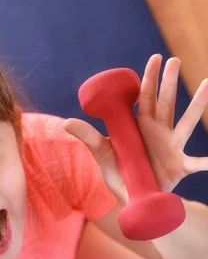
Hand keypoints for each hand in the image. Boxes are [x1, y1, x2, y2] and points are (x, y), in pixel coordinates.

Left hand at [64, 54, 207, 201]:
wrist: (134, 199)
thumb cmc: (120, 174)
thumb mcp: (102, 154)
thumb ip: (88, 137)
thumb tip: (65, 122)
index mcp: (141, 126)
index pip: (144, 97)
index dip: (149, 78)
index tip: (155, 59)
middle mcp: (159, 131)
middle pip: (165, 103)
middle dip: (169, 82)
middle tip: (174, 60)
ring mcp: (171, 147)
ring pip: (186, 123)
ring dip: (196, 105)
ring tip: (206, 84)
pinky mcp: (179, 166)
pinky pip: (197, 163)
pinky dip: (207, 162)